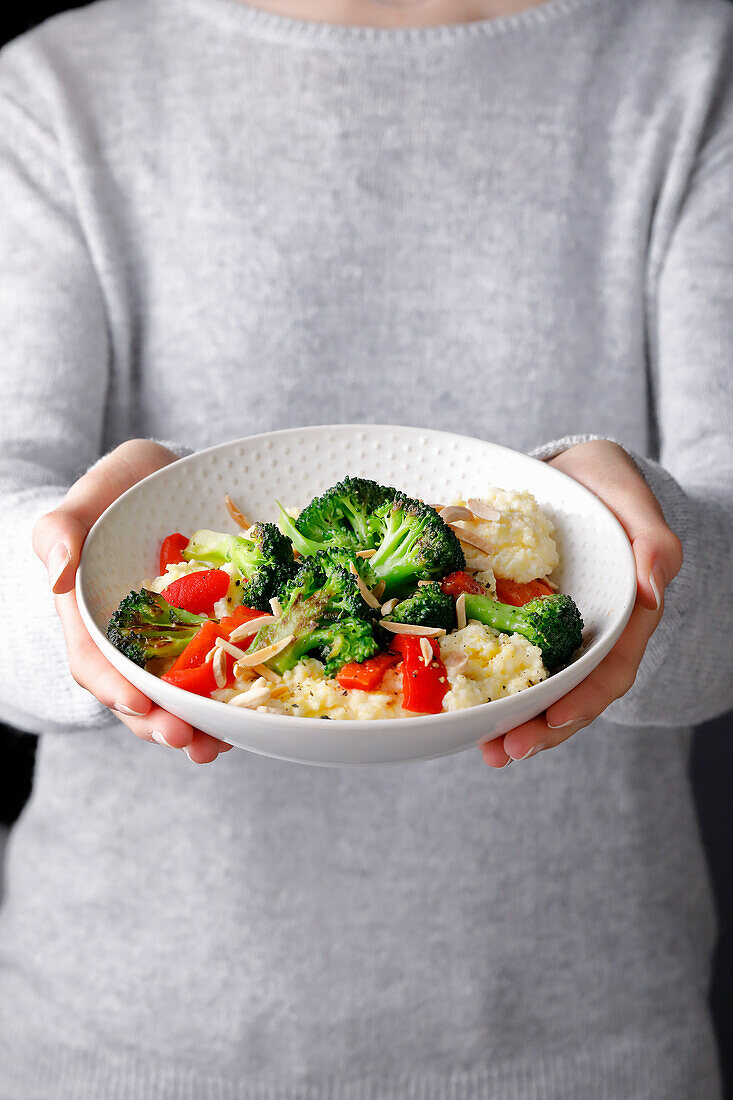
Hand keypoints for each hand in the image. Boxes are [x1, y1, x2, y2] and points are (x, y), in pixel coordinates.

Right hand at [32, 439, 232, 763]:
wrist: (163, 479)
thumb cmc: (118, 490)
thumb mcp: (86, 500)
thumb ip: (61, 533)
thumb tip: (57, 574)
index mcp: (88, 615)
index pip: (92, 661)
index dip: (113, 687)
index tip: (139, 705)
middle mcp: (126, 638)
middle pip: (135, 694)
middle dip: (160, 723)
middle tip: (188, 742)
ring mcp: (166, 642)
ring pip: (174, 696)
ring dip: (195, 727)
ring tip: (219, 746)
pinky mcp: (204, 635)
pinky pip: (213, 674)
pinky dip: (227, 700)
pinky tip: (249, 718)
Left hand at [481, 440, 682, 768]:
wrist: (570, 474)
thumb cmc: (606, 485)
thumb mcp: (631, 496)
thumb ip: (652, 541)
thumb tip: (652, 590)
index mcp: (624, 614)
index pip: (612, 668)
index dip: (586, 698)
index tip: (556, 717)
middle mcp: (590, 633)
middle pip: (573, 694)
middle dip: (543, 728)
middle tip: (506, 751)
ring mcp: (555, 633)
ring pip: (540, 688)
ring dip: (514, 723)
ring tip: (486, 748)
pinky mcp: (519, 622)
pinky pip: (507, 661)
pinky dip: (489, 690)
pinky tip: (463, 714)